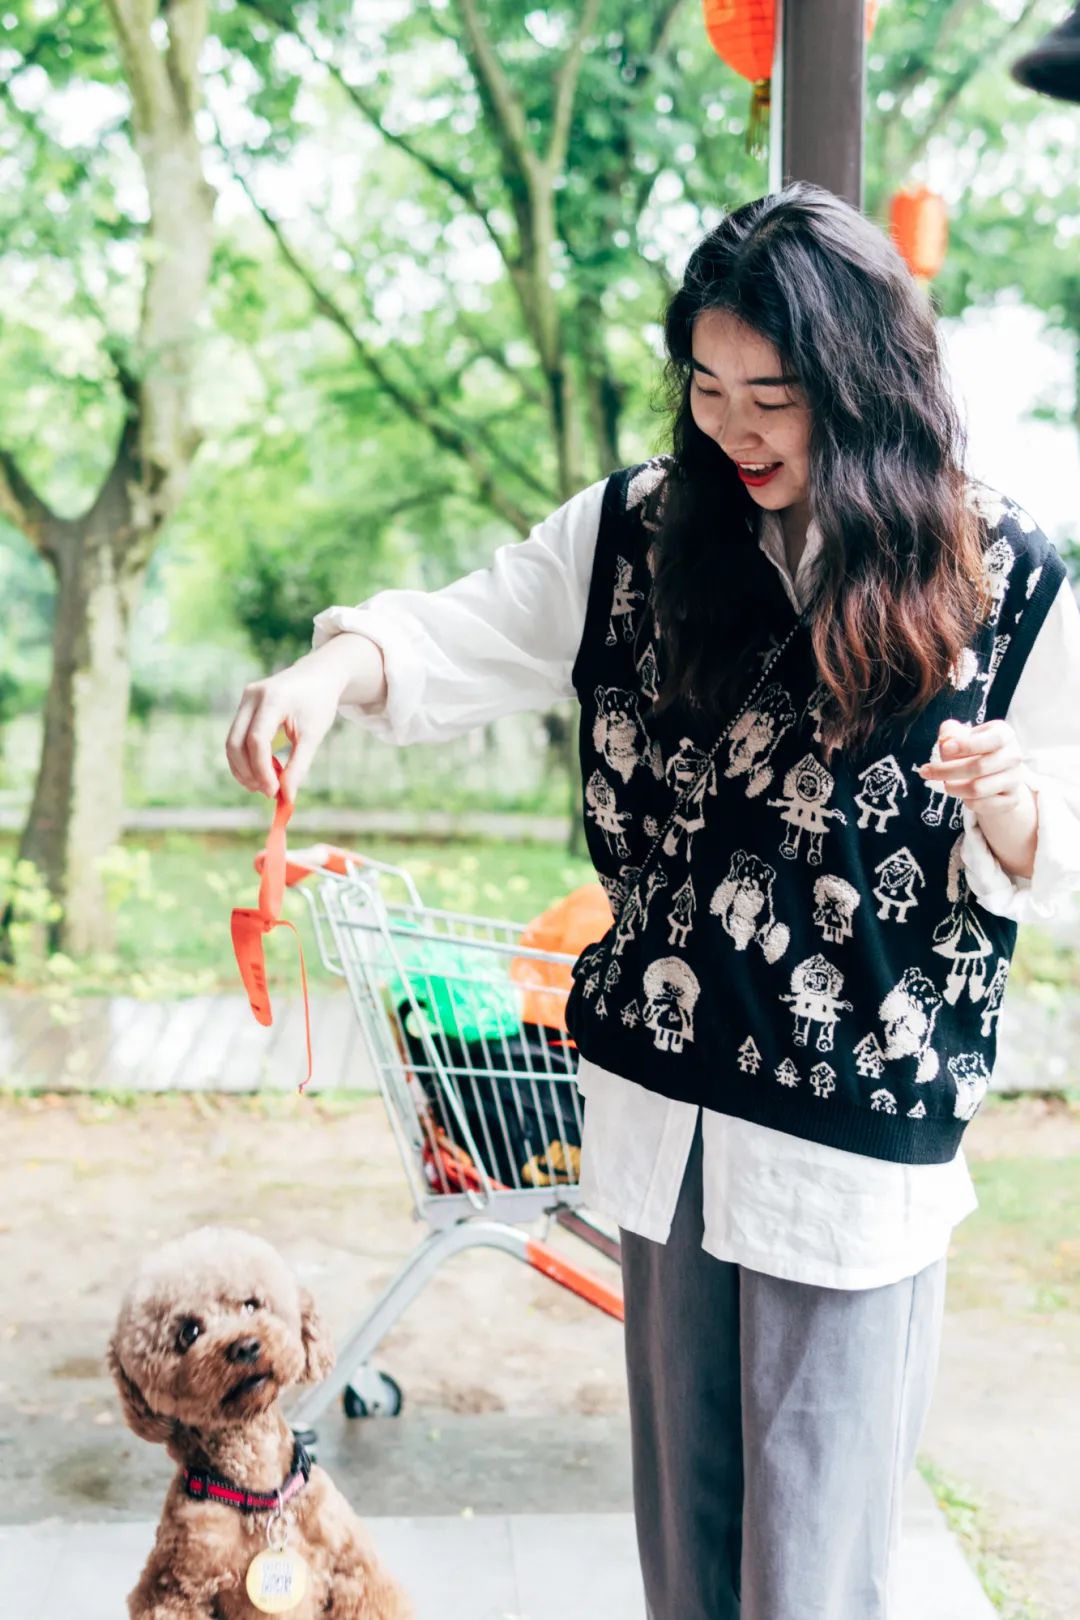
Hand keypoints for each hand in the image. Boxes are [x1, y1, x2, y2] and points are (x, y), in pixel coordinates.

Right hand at [227, 631, 386, 800]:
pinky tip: (261, 773)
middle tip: (266, 792)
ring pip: (232, 742)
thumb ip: (299, 766)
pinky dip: (245, 759)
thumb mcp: (314, 735)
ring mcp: (244, 699)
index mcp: (272, 699)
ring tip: (263, 786)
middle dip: (247, 772)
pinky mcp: (244, 706)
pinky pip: (237, 737)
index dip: (262, 770)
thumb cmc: (318, 703)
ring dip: (243, 769)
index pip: (257, 740)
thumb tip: (287, 797)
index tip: (275, 792)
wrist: (318, 675)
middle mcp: (252, 696)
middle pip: (236, 742)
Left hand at [916, 719, 1029, 815]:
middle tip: (925, 772)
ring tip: (945, 784)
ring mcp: (1014, 779)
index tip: (944, 748)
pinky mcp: (1011, 800)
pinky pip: (982, 805)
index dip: (967, 745)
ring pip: (978, 789)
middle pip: (979, 767)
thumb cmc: (973, 751)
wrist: (995, 775)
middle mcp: (1013, 756)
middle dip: (947, 770)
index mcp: (1004, 734)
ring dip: (954, 788)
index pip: (992, 740)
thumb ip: (951, 733)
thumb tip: (946, 740)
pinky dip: (966, 802)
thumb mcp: (961, 736)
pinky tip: (962, 795)